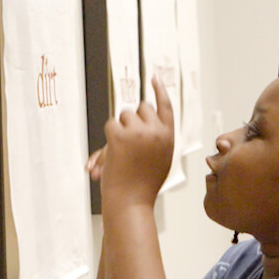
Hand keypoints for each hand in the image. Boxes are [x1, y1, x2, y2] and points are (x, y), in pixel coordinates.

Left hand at [98, 75, 175, 206]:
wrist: (131, 202)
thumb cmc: (142, 185)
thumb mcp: (159, 159)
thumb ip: (155, 138)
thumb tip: (136, 119)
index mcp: (169, 137)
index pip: (165, 106)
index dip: (159, 89)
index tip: (154, 76)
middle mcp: (156, 131)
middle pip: (141, 107)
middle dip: (133, 119)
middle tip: (129, 140)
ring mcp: (138, 132)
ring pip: (124, 115)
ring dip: (120, 129)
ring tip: (123, 152)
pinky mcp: (120, 135)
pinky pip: (111, 124)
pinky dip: (109, 138)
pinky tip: (115, 155)